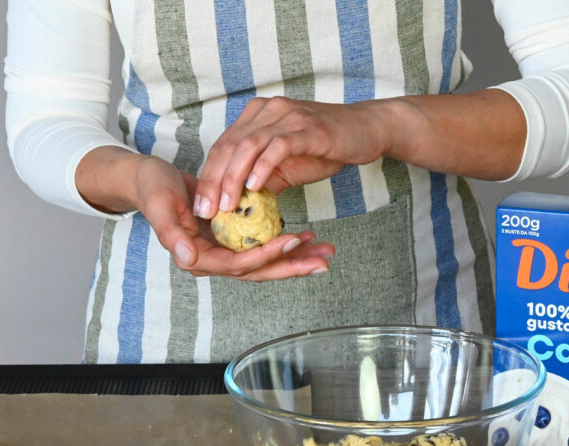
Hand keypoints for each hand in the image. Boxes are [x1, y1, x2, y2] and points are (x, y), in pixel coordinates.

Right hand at [77, 148, 332, 279]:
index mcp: (196, 257)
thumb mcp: (160, 205)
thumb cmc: (152, 188)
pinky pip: (263, 245)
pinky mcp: (232, 239)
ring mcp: (223, 250)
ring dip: (296, 258)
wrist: (148, 178)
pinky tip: (307, 237)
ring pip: (265, 261)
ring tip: (325, 252)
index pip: (238, 264)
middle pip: (259, 270)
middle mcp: (213, 260)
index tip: (292, 241)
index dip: (266, 255)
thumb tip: (187, 260)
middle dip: (292, 266)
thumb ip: (171, 233)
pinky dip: (285, 243)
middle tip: (324, 260)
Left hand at [192, 97, 388, 219]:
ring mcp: (287, 116)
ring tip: (226, 205)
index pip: (223, 147)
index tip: (201, 208)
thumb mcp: (287, 167)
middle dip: (214, 181)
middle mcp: (268, 110)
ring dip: (233, 178)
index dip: (208, 177)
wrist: (367, 130)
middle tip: (206, 211)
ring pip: (248, 146)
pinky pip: (278, 146)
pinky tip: (254, 187)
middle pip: (229, 146)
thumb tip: (238, 207)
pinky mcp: (307, 127)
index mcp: (257, 116)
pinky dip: (262, 167)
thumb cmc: (326, 148)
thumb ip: (262, 180)